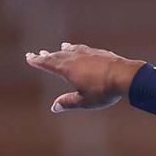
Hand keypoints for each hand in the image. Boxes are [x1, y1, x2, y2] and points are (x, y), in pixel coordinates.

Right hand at [24, 42, 143, 112]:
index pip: (48, 63)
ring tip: (61, 47)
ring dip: (65, 50)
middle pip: (58, 55)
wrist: (126, 76)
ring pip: (73, 50)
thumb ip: (69, 102)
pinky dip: (81, 49)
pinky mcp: (101, 53)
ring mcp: (89, 53)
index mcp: (67, 69)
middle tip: (39, 53)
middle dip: (48, 55)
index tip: (29, 57)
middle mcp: (76, 58)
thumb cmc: (104, 90)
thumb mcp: (85, 101)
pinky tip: (84, 50)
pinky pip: (87, 50)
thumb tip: (54, 107)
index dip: (38, 61)